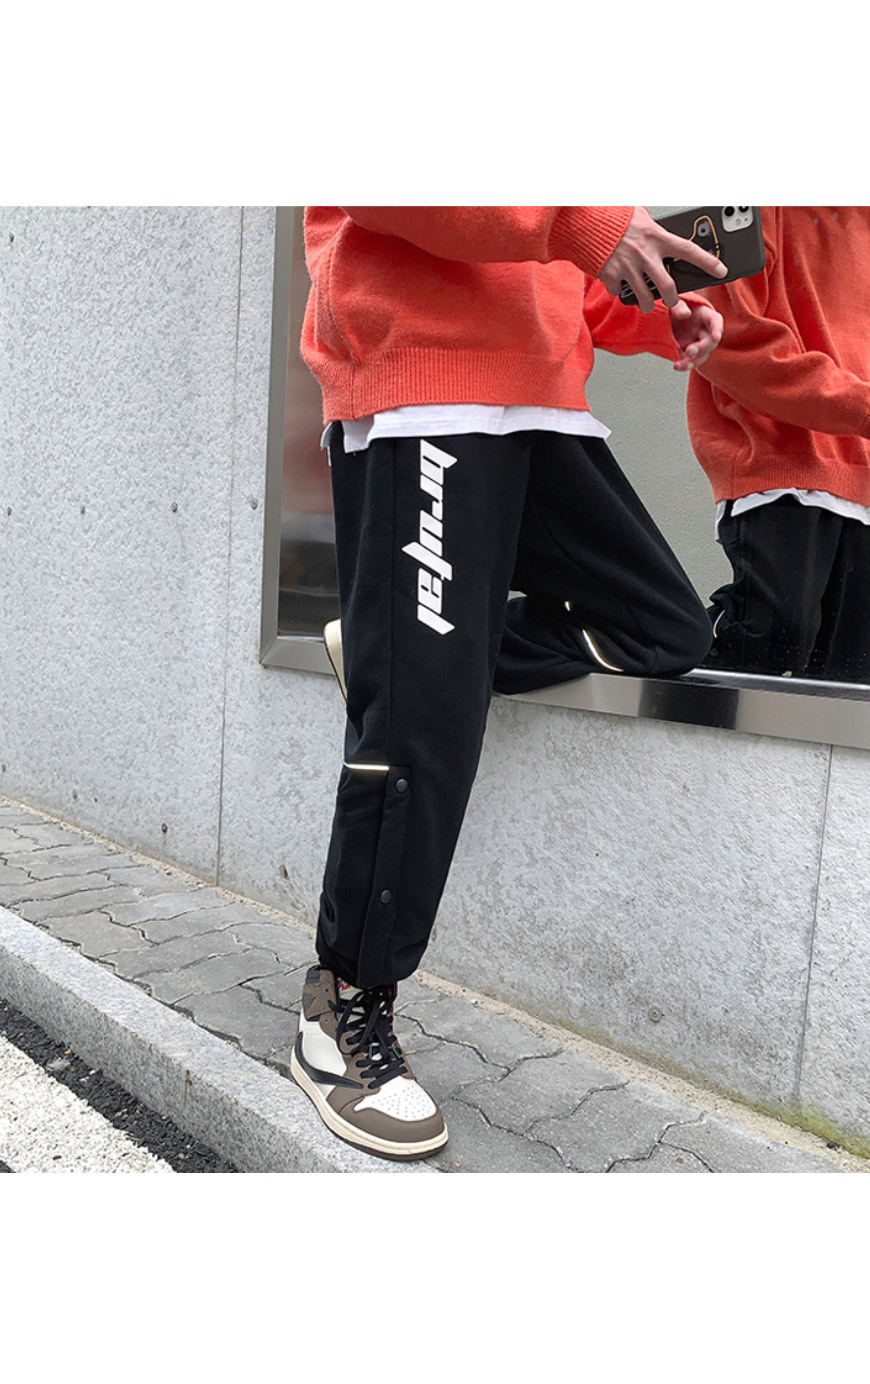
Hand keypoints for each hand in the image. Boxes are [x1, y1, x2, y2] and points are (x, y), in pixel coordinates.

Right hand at [599, 207, 728, 313]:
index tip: (721, 271)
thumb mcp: (639, 214)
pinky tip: (619, 284)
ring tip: (647, 303)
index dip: (707, 262)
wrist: (585, 220)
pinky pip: (619, 292)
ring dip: (647, 304)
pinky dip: (619, 290)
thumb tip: (657, 230)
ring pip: (645, 297)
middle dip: (673, 300)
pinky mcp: (611, 275)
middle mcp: (645, 254)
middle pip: (668, 287)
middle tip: (673, 302)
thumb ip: (652, 226)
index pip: (688, 251)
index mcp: (656, 237)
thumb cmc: (612, 216)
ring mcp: (628, 267)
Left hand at [668, 298, 723, 370]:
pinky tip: (677, 365)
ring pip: (701, 355)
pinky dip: (684, 365)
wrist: (657, 318)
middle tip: (690, 351)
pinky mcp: (686, 352)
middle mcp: (702, 330)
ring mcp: (695, 342)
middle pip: (709, 342)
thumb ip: (678, 305)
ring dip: (692, 362)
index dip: (717, 329)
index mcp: (703, 314)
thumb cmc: (669, 306)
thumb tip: (684, 314)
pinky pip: (689, 361)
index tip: (715, 337)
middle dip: (701, 349)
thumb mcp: (672, 302)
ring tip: (680, 364)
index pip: (715, 320)